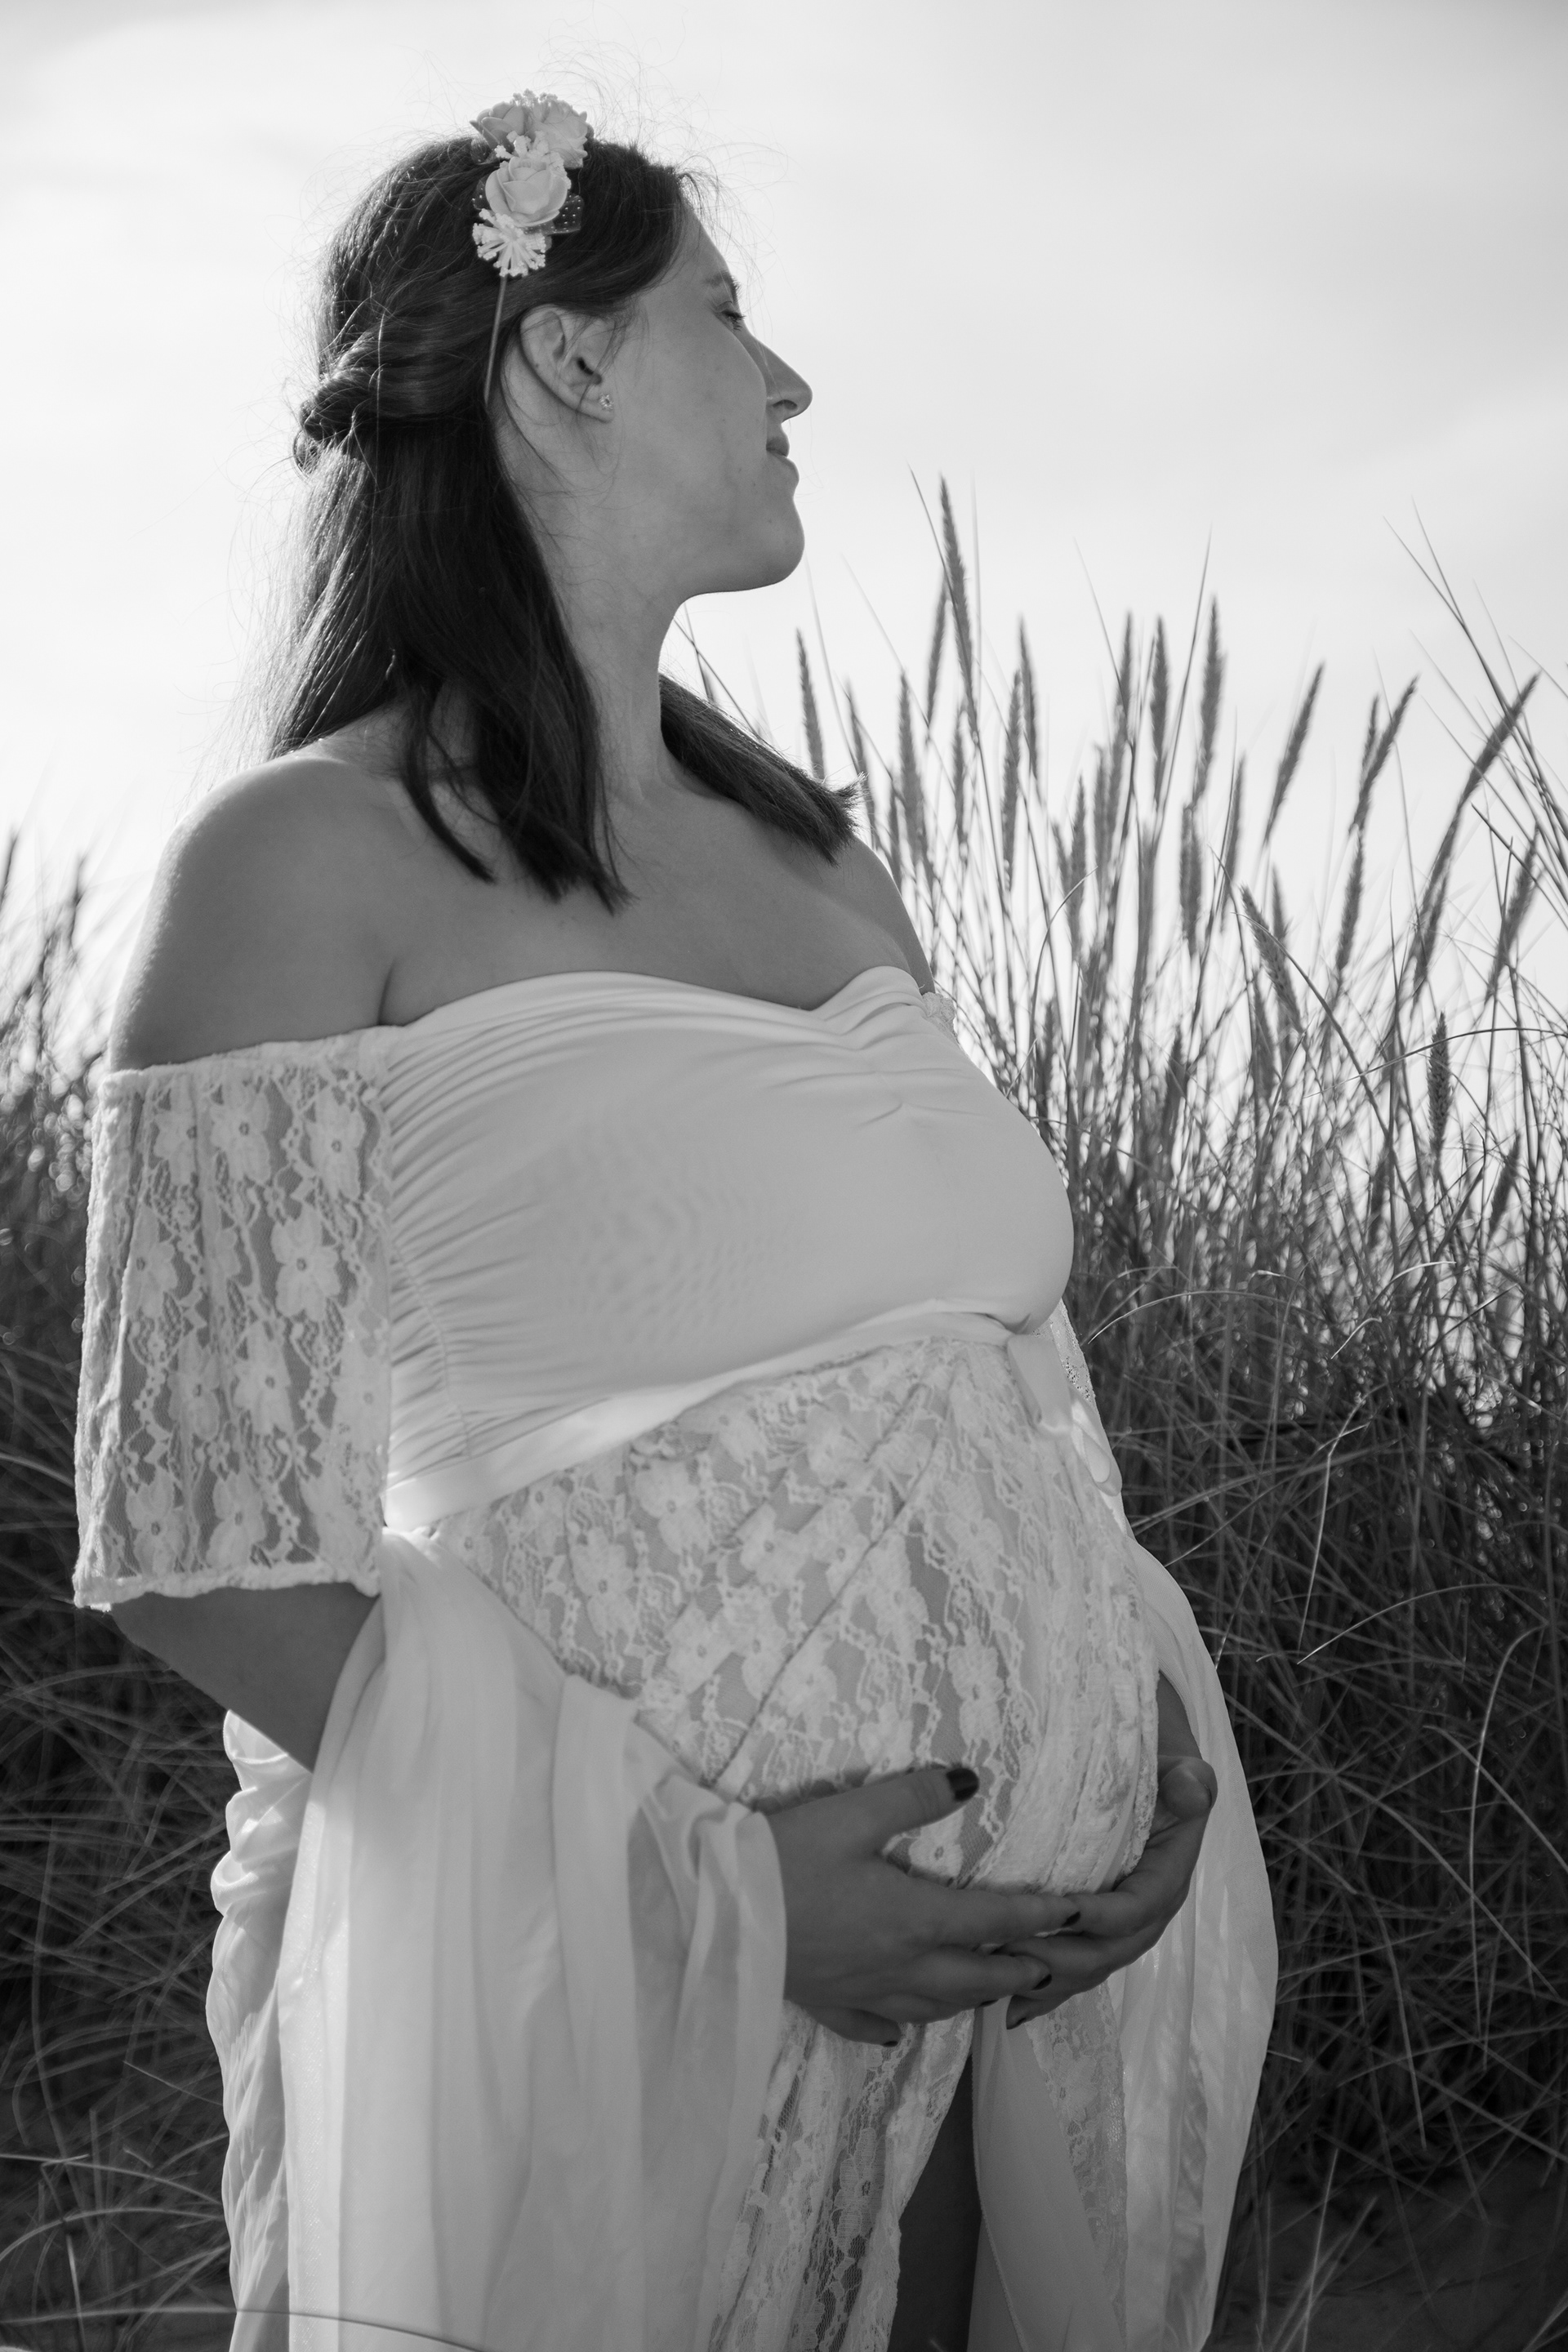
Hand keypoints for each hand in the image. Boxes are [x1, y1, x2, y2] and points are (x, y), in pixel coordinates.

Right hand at [767, 1765, 1082, 2046]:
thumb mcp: (853, 1814)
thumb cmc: (785, 1857)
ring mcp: (863, 1993)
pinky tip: (900, 2029)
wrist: (713, 1914)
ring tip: (996, 1993)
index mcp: (914, 1919)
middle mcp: (900, 1967)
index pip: (995, 1922)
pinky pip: (875, 2027)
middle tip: (1053, 1966)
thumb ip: (915, 1796)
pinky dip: (898, 2027)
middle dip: (1020, 1972)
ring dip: (973, 1999)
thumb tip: (972, 1780)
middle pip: (976, 1977)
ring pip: (936, 2007)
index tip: (1080, 1915)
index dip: (1041, 1918)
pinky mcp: (827, 2005)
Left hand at [1000, 1755, 1217, 2028]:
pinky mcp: (1096, 1934)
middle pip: (1109, 1952)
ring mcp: (1120, 1930)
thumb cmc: (1156, 1770)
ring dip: (1048, 1982)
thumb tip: (1191, 1790)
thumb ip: (1188, 1779)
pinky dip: (1046, 1992)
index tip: (1062, 1911)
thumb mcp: (1177, 1767)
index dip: (1102, 1916)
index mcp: (1167, 1880)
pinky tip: (1013, 2010)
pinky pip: (1075, 1971)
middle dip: (1063, 1959)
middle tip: (1011, 1951)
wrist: (1148, 1778)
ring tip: (1002, 1985)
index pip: (1137, 1909)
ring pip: (1089, 1969)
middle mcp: (1146, 1914)